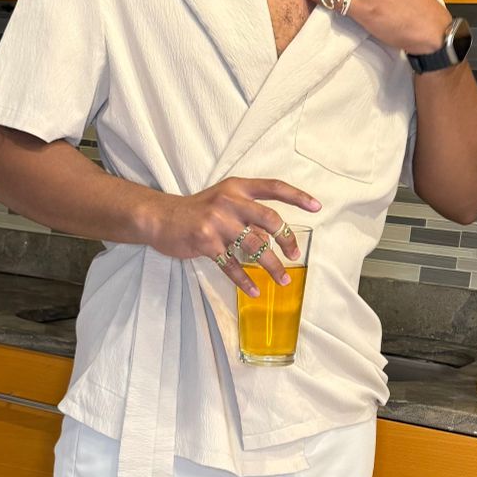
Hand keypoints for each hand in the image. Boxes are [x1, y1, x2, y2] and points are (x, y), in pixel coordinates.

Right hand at [142, 177, 320, 296]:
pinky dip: (244, 280)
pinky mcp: (205, 241)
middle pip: (270, 219)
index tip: (316, 206)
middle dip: (287, 240)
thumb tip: (274, 237)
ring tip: (282, 280)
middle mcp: (230, 201)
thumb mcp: (224, 201)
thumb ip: (248, 214)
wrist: (160, 217)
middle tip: (294, 256)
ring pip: (255, 246)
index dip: (297, 196)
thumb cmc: (197, 211)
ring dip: (272, 266)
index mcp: (237, 187)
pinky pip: (231, 265)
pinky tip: (254, 289)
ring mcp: (217, 221)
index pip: (274, 187)